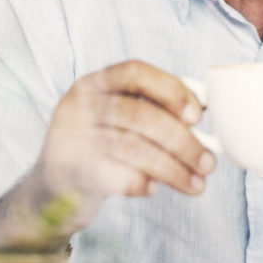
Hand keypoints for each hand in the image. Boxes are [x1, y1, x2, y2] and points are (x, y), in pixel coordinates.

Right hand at [31, 60, 214, 233]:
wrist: (53, 189)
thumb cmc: (102, 147)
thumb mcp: (122, 120)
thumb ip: (156, 110)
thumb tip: (204, 109)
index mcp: (96, 82)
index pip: (135, 72)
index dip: (170, 89)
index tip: (198, 115)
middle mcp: (80, 103)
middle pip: (140, 115)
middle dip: (182, 141)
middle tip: (209, 163)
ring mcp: (71, 136)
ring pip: (133, 148)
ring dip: (173, 169)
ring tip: (197, 184)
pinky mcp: (69, 170)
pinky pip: (116, 176)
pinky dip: (143, 183)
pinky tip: (154, 189)